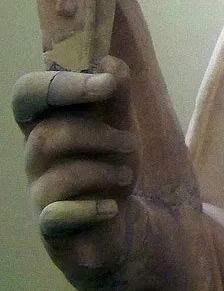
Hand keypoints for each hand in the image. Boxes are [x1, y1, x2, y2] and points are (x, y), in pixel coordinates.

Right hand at [13, 56, 140, 282]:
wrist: (119, 223)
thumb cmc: (110, 166)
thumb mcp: (121, 124)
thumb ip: (117, 94)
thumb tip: (108, 62)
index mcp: (48, 123)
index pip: (27, 94)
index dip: (60, 85)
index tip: (105, 84)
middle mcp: (36, 158)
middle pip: (45, 136)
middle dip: (95, 134)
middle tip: (130, 141)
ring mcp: (40, 193)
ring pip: (57, 175)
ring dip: (102, 169)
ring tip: (126, 173)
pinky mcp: (51, 227)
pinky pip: (57, 216)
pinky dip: (89, 209)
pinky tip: (111, 207)